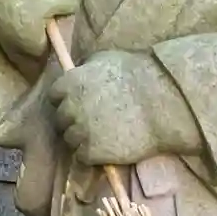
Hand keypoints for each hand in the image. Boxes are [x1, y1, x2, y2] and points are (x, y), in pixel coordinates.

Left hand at [51, 53, 202, 167]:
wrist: (162, 102)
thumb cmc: (139, 74)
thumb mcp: (107, 58)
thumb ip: (87, 68)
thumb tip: (80, 72)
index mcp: (71, 83)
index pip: (54, 96)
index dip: (65, 100)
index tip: (78, 103)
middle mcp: (70, 108)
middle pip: (60, 119)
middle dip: (73, 120)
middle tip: (91, 121)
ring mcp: (81, 131)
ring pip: (70, 140)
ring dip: (81, 139)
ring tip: (101, 136)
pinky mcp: (93, 152)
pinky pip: (82, 156)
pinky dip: (91, 154)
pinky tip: (106, 148)